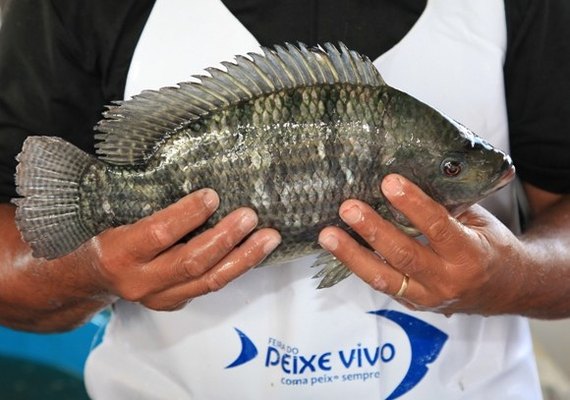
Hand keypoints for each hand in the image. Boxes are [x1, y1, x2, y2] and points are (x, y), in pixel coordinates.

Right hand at [76, 189, 280, 310]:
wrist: (89, 278)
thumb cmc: (103, 234)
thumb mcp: (113, 214)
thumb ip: (148, 203)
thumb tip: (195, 176)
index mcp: (119, 252)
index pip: (159, 234)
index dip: (188, 215)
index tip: (212, 195)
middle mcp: (140, 281)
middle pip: (191, 263)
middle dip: (225, 239)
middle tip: (250, 216)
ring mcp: (159, 297)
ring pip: (209, 282)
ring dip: (243, 258)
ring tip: (269, 238)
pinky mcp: (174, 303)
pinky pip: (210, 286)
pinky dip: (235, 267)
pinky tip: (254, 250)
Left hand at [318, 174, 527, 315]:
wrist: (506, 289)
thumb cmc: (490, 246)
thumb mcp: (478, 220)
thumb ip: (446, 205)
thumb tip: (407, 177)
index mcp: (469, 254)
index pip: (437, 226)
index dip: (412, 204)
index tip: (389, 182)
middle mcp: (447, 280)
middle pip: (403, 255)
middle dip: (372, 230)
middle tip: (348, 208)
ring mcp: (427, 297)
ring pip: (383, 279)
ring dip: (351, 255)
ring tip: (327, 235)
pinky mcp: (412, 303)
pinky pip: (382, 285)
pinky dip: (358, 266)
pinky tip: (338, 248)